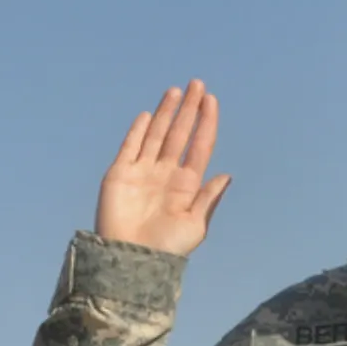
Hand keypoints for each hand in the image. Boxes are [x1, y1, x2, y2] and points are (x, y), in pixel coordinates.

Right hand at [96, 78, 231, 256]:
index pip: (199, 146)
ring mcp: (142, 172)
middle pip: (179, 134)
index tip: (211, 100)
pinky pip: (130, 147)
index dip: (206, 123)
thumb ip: (208, 198)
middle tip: (197, 84)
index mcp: (186, 185)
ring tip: (176, 91)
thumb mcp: (195, 225)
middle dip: (188, 109)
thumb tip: (226, 175)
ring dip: (166, 113)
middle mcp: (165, 174)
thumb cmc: (166, 249)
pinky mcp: (119, 175)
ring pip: (156, 134)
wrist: (131, 261)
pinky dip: (138, 131)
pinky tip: (148, 115)